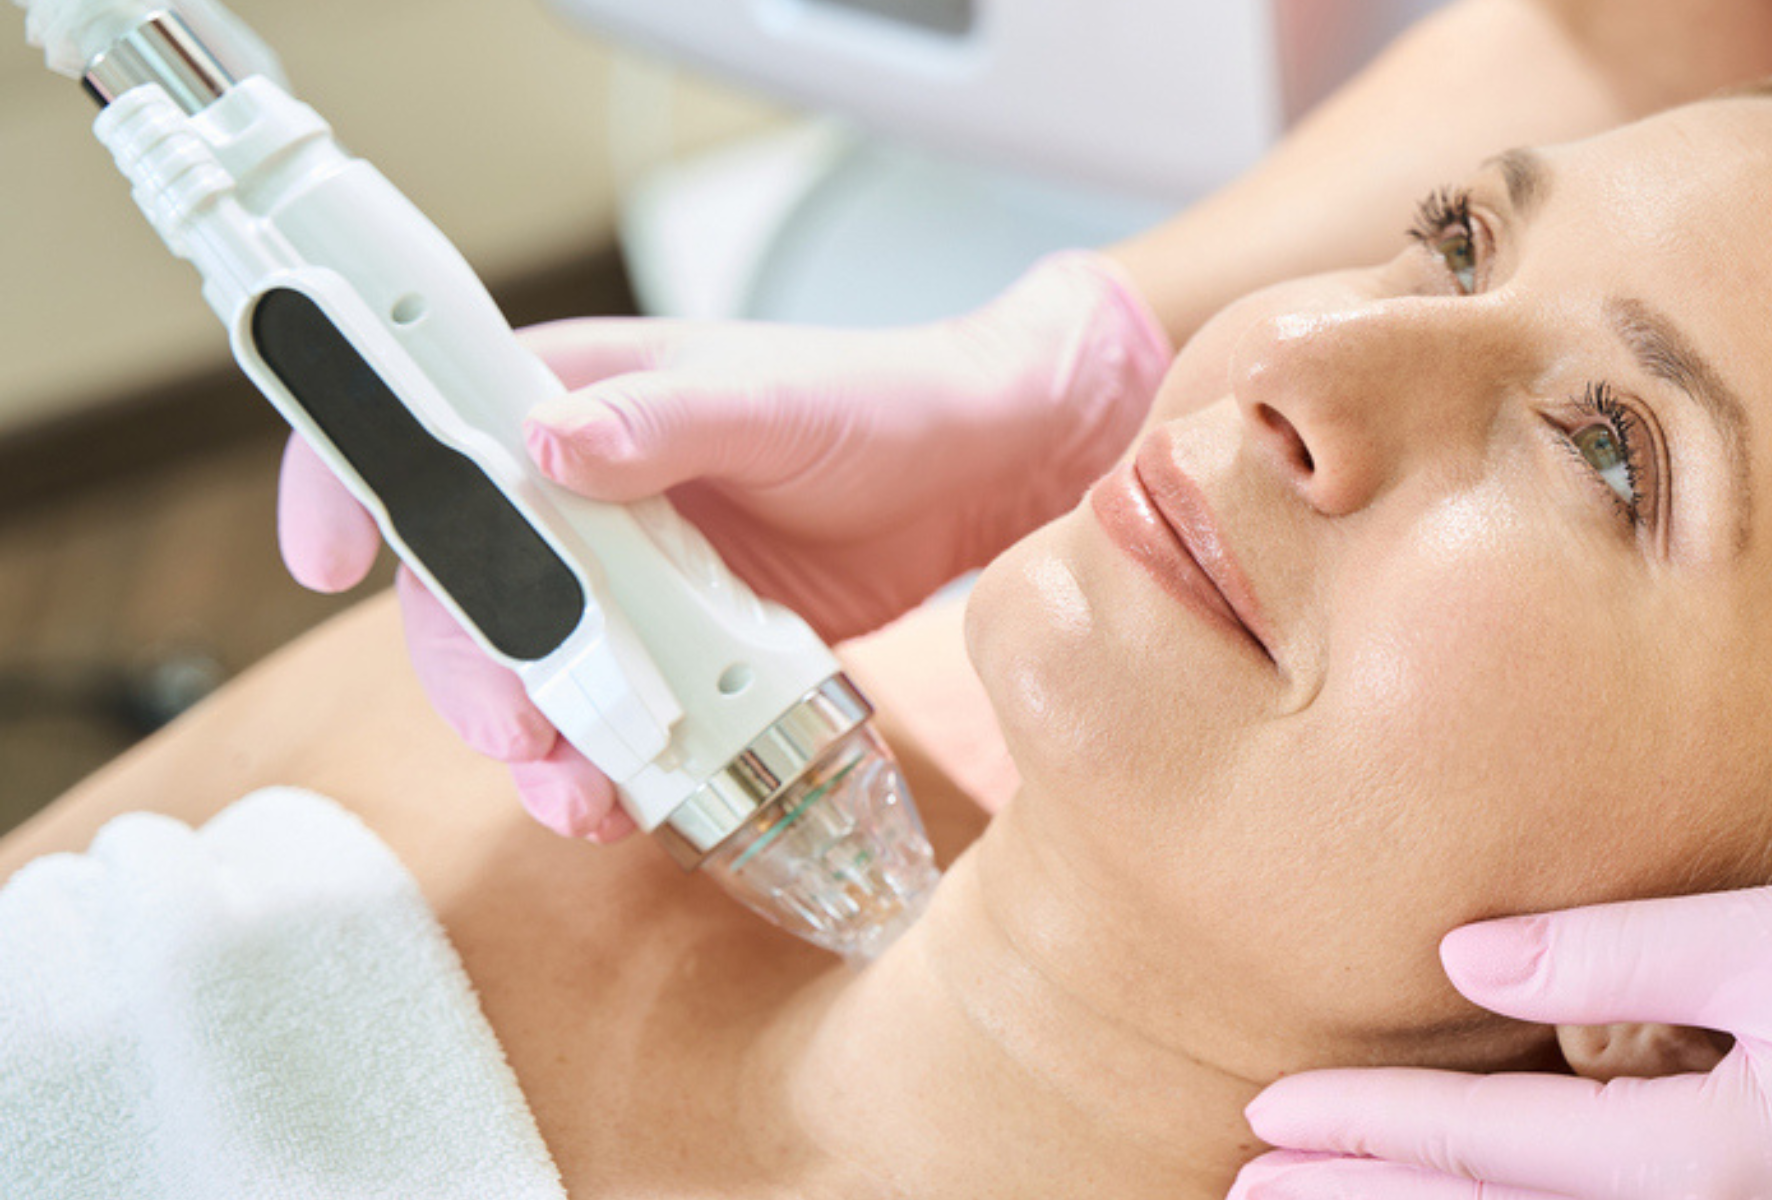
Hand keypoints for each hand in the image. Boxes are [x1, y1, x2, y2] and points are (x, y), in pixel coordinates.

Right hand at [277, 252, 1170, 838]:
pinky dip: (608, 765)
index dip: (344, 484)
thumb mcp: (773, 399)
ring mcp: (614, 577)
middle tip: (521, 733)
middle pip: (457, 589)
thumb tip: (551, 437)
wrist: (979, 474)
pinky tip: (631, 807)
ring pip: (525, 670)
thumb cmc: (877, 401)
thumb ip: (663, 418)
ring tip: (583, 799)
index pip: (409, 426)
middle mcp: (565, 490)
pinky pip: (609, 714)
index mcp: (563, 395)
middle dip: (471, 672)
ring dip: (536, 743)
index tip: (324, 559)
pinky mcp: (671, 647)